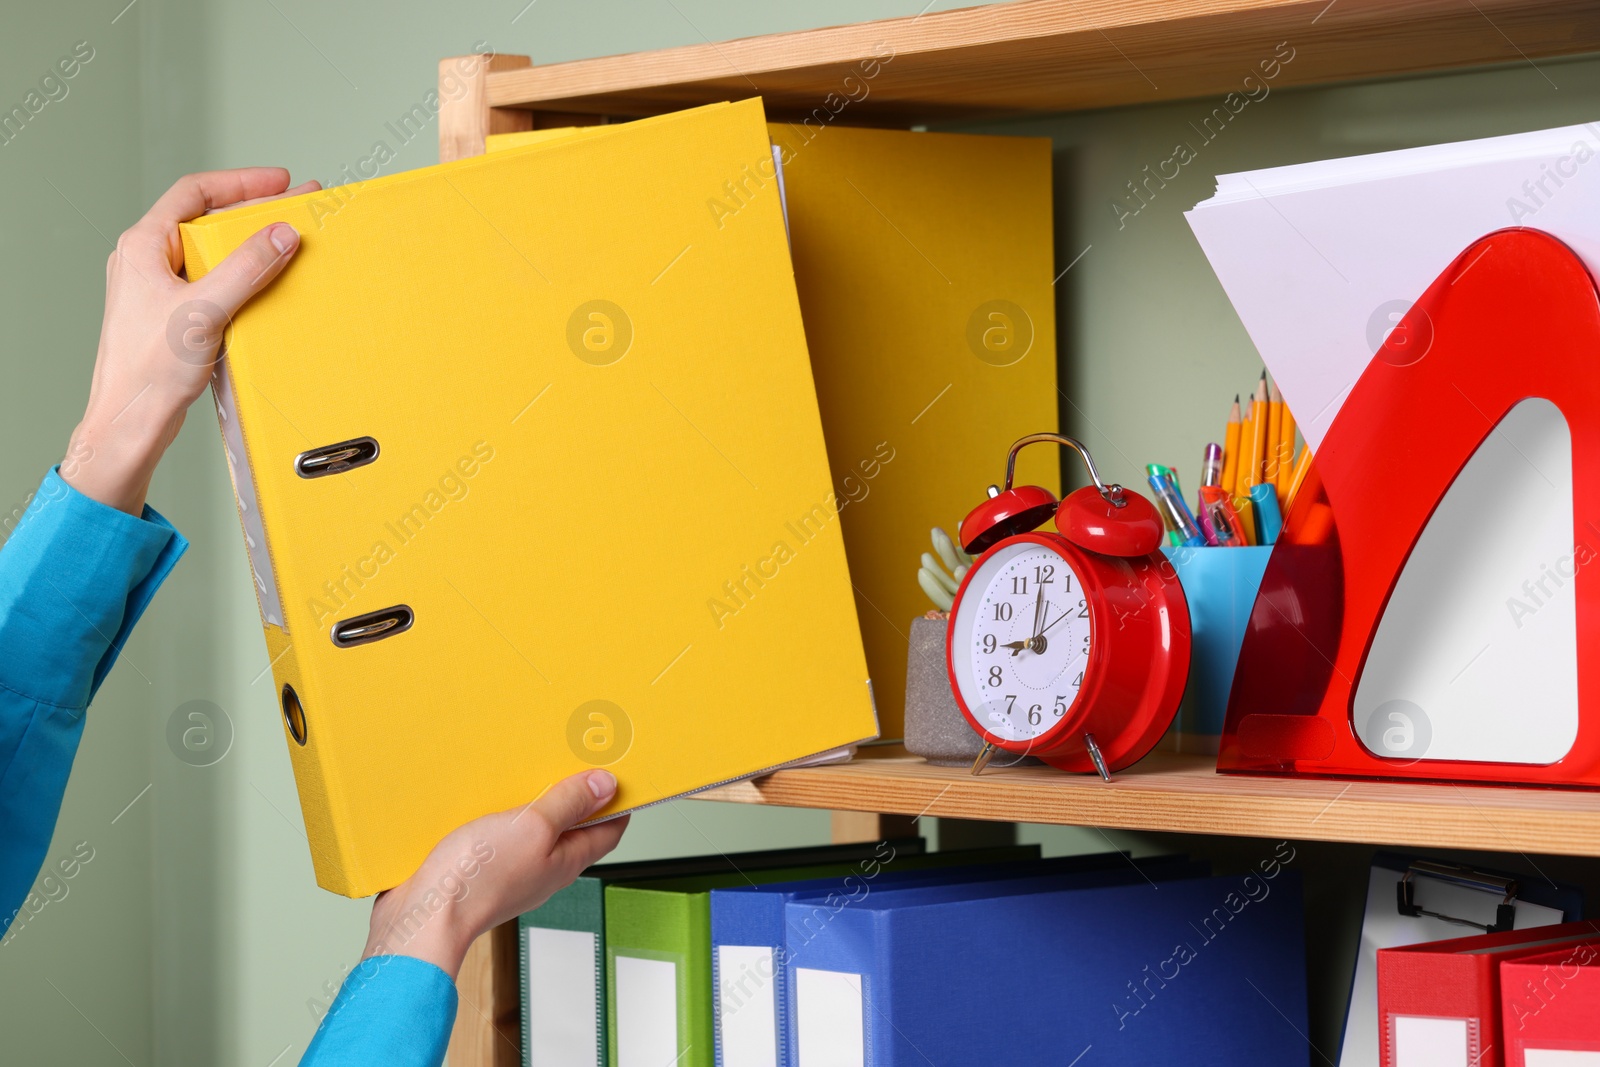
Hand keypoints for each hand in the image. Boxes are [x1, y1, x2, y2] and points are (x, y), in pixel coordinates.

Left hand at [63, 168, 319, 513]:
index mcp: (143, 246)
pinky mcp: (175, 315)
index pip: (194, 193)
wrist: (130, 420)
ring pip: (212, 253)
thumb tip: (280, 235)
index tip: (278, 181)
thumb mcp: (205, 310)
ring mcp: (161, 289)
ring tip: (287, 245)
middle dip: (254, 213)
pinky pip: (215, 283)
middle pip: (207, 220)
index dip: (240, 183)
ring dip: (251, 248)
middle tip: (294, 208)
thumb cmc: (146, 370)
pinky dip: (244, 279)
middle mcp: (148, 261)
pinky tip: (268, 287)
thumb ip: (246, 268)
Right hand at [361, 769, 628, 978]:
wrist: (423, 917)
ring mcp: (513, 872)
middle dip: (580, 799)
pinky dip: (506, 817)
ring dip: (539, 805)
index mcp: (566, 861)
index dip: (619, 802)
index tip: (618, 774)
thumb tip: (607, 785)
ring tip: (535, 774)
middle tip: (577, 765)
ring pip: (537, 834)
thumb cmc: (476, 881)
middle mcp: (544, 869)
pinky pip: (504, 839)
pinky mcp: (483, 870)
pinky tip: (492, 800)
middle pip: (575, 831)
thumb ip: (569, 805)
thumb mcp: (532, 827)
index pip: (609, 831)